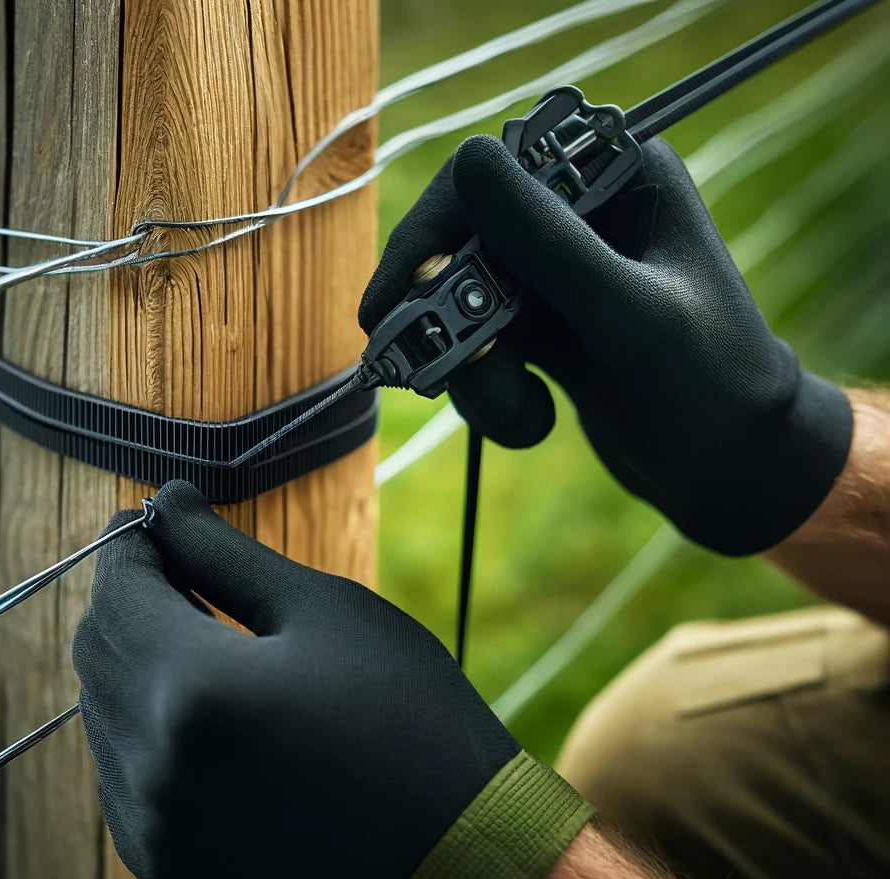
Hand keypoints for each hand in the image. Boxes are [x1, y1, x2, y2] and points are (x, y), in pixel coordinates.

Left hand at [73, 481, 589, 878]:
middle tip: (181, 568)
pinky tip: (204, 706)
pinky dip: (144, 722)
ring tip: (200, 633)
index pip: (118, 590)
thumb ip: (223, 552)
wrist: (448, 844)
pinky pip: (119, 767)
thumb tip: (164, 500)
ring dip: (136, 658)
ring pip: (101, 707)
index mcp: (197, 689)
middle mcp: (154, 765)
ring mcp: (150, 824)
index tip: (154, 518)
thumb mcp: (321, 608)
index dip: (128, 544)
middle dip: (129, 596)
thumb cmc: (403, 707)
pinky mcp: (158, 860)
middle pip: (96, 648)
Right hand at [359, 135, 852, 554]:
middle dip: (445, 317)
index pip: (493, 171)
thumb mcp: (629, 318)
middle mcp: (581, 215)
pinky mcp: (542, 326)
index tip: (397, 300)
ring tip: (521, 417)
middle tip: (420, 370)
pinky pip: (478, 348)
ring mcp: (556, 274)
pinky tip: (533, 423)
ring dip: (473, 373)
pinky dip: (488, 393)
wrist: (732, 469)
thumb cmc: (709, 389)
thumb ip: (551, 244)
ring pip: (460, 305)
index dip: (434, 232)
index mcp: (618, 178)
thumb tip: (467, 158)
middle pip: (462, 242)